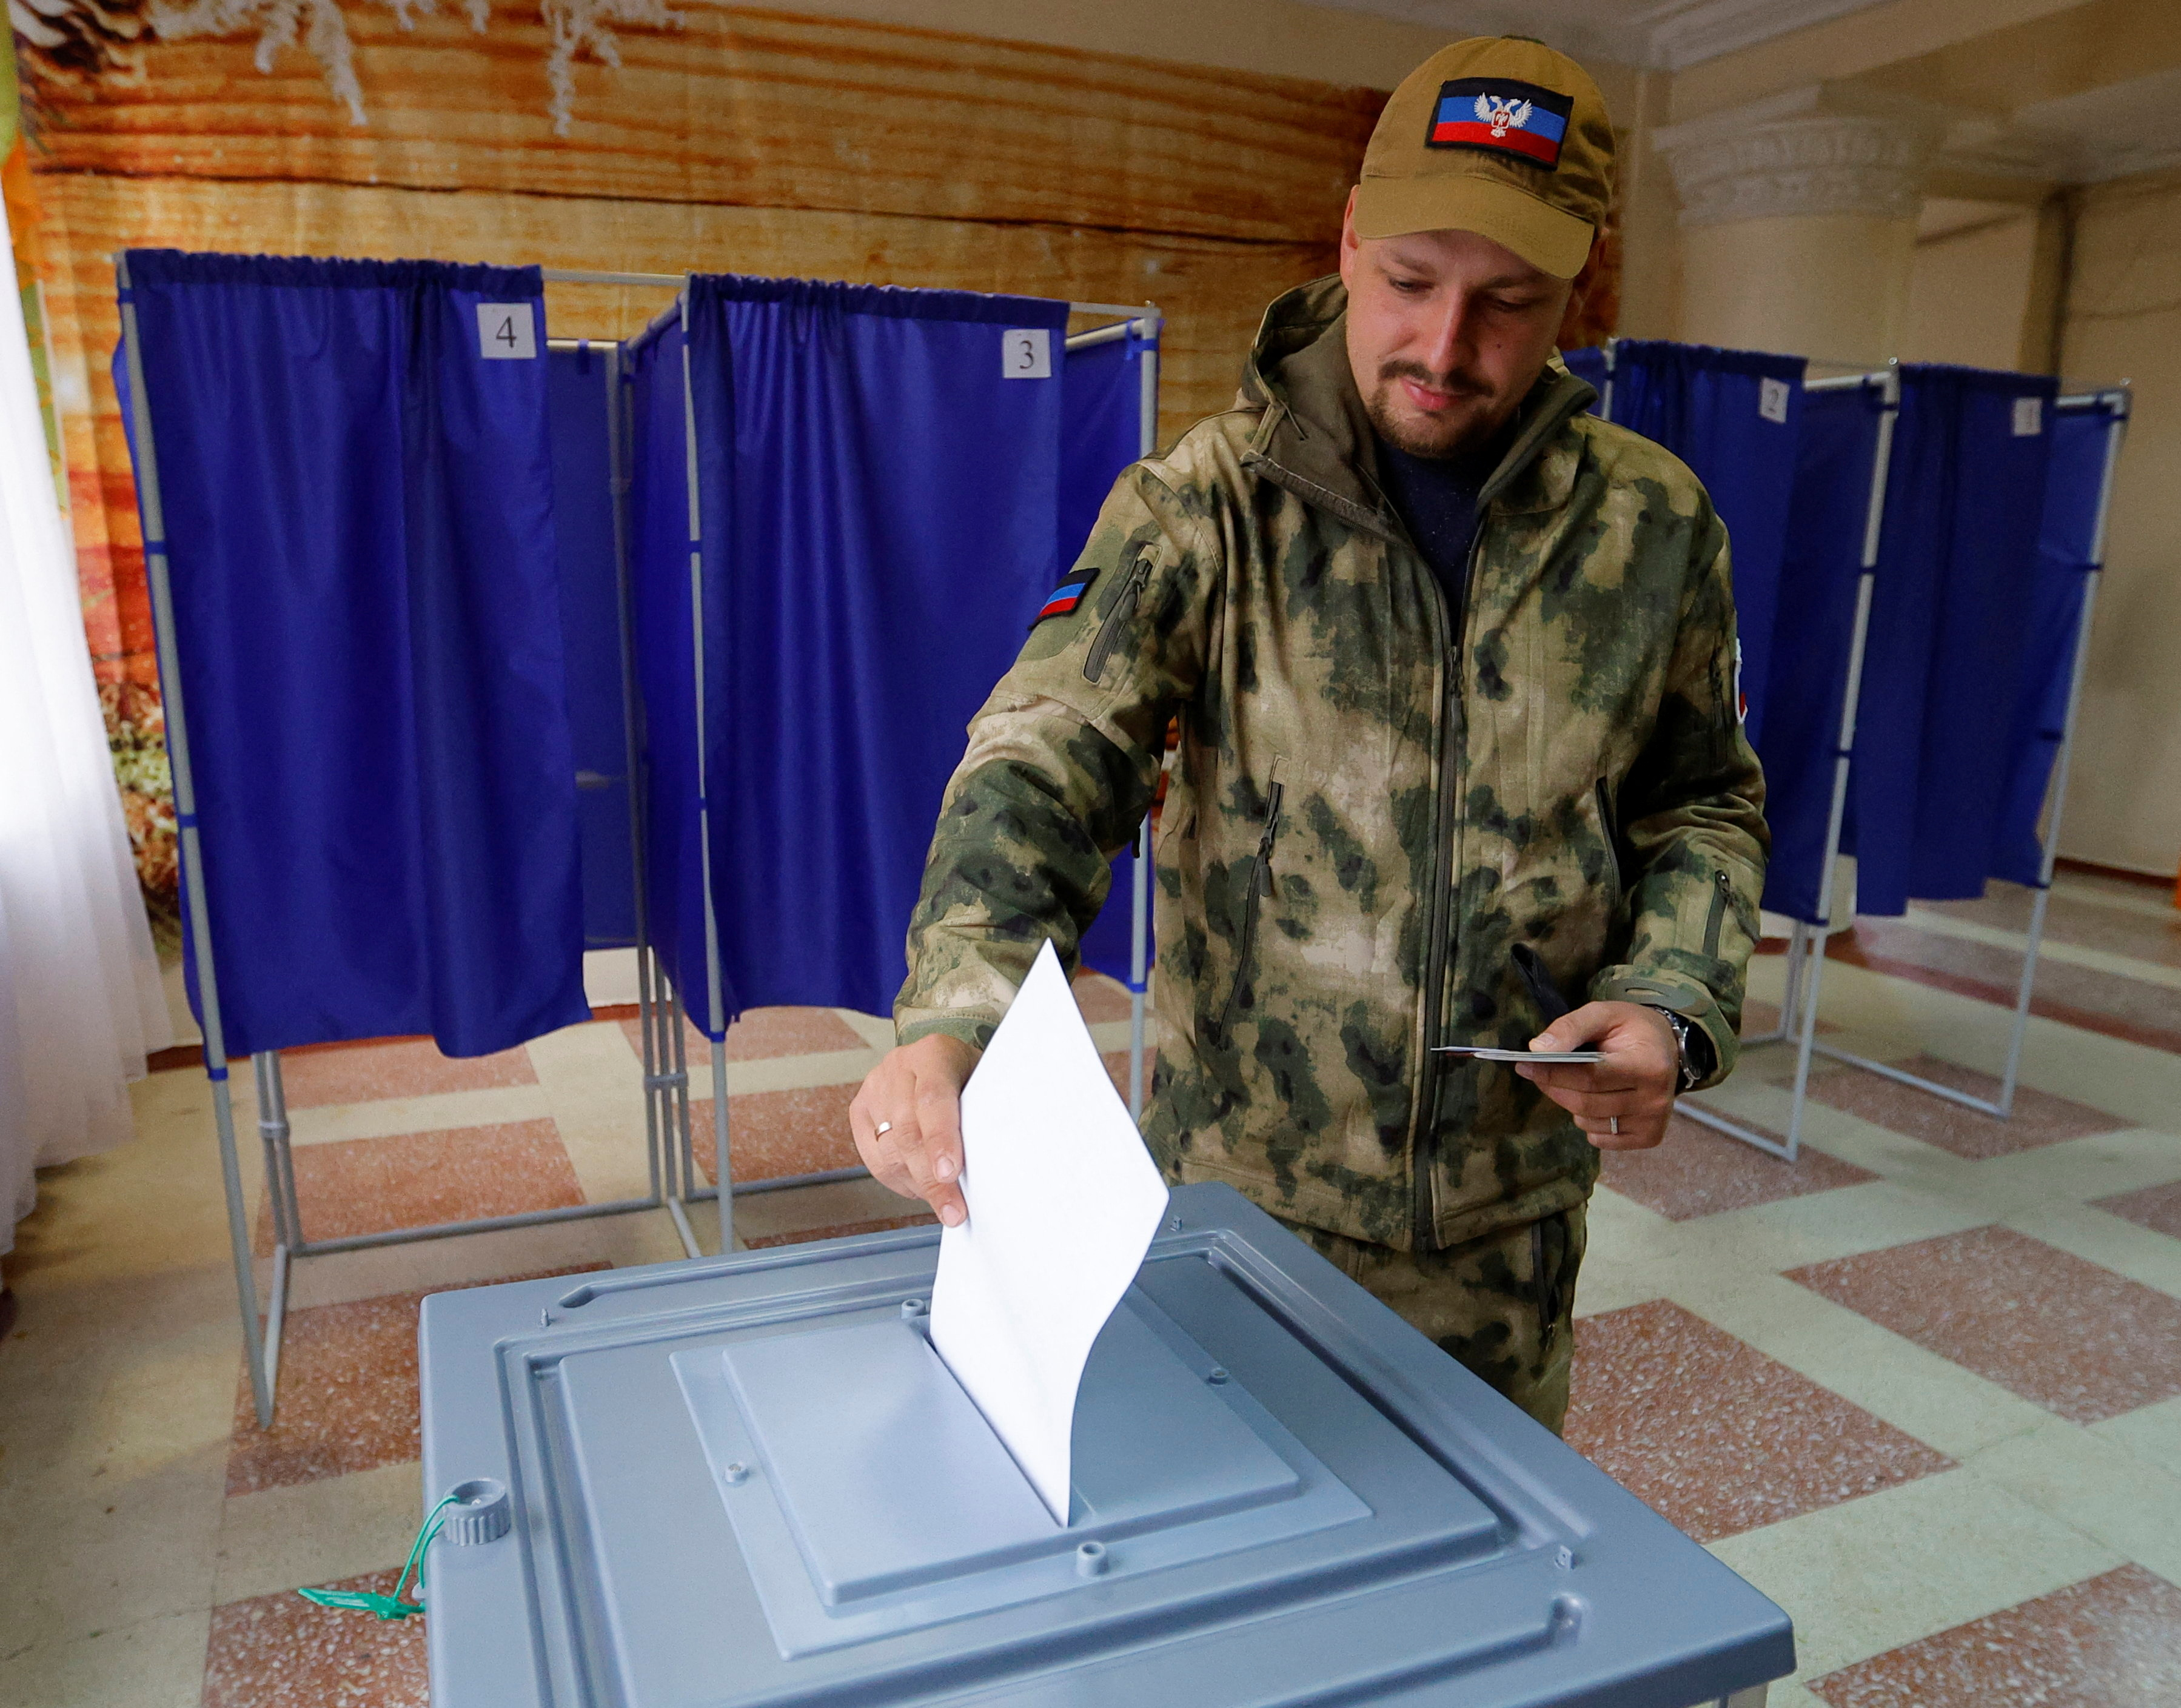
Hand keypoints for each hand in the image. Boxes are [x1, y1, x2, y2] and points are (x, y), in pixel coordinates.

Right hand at [850, 1035, 977, 1225]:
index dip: (940, 1139)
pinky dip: (898, 1181)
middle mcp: (899, 1066)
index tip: (950, 1173)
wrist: (939, 1058)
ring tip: (942, 1201)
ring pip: (889, 1150)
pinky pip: (874, 1158)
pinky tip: (919, 1188)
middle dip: (931, 1178)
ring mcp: (875, 1087)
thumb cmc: (969, 1074)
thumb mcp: (984, 1081)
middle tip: (952, 1209)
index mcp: (934, 1052)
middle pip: (908, 1131)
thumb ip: (983, 1112)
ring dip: (916, 1185)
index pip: (932, 1098)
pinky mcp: (860, 1109)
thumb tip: (988, 1164)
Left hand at [1513, 1001, 1678, 1149]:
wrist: (1669, 1048)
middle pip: (1585, 1103)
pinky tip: (1596, 1100)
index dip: (1553, 1072)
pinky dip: (1588, 1121)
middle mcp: (1654, 1100)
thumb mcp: (1604, 1013)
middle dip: (1554, 1087)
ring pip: (1588, 1122)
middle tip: (1537, 1072)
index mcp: (1647, 1066)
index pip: (1590, 1077)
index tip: (1525, 1065)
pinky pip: (1600, 1138)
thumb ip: (1570, 1027)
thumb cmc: (1632, 1029)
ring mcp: (1652, 1122)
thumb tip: (1537, 1049)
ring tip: (1575, 1082)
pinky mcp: (1649, 1137)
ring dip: (1570, 1103)